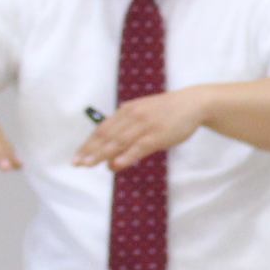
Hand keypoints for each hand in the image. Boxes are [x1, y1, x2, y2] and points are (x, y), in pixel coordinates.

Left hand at [74, 87, 209, 170]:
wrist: (193, 104)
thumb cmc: (168, 112)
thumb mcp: (145, 117)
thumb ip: (129, 133)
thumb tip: (112, 156)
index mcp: (127, 111)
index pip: (103, 129)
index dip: (89, 144)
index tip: (77, 156)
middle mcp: (132, 116)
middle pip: (106, 136)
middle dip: (90, 150)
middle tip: (76, 164)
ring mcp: (144, 126)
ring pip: (118, 142)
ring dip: (102, 154)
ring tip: (88, 165)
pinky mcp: (157, 135)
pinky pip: (138, 147)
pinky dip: (126, 156)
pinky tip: (115, 164)